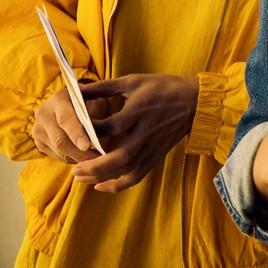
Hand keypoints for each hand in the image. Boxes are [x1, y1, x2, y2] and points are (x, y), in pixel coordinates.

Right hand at [32, 85, 102, 164]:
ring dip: (77, 158)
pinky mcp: (38, 142)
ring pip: (58, 151)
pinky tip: (83, 158)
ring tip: (94, 161)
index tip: (87, 146)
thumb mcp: (92, 99)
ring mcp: (38, 129)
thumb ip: (95, 113)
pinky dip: (71, 159)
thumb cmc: (86, 101)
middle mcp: (44, 114)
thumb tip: (100, 133)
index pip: (65, 119)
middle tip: (96, 161)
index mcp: (58, 99)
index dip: (76, 134)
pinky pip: (56, 156)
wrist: (66, 102)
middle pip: (60, 140)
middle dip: (79, 153)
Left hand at [69, 73, 198, 192]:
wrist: (195, 102)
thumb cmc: (163, 88)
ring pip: (127, 169)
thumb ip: (103, 88)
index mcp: (138, 111)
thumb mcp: (133, 82)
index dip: (89, 132)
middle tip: (74, 169)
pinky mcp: (156, 155)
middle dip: (94, 166)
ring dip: (102, 177)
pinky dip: (119, 184)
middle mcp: (145, 132)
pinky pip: (137, 175)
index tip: (73, 133)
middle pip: (119, 156)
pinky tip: (101, 186)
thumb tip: (76, 91)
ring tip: (81, 177)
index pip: (110, 127)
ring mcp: (152, 146)